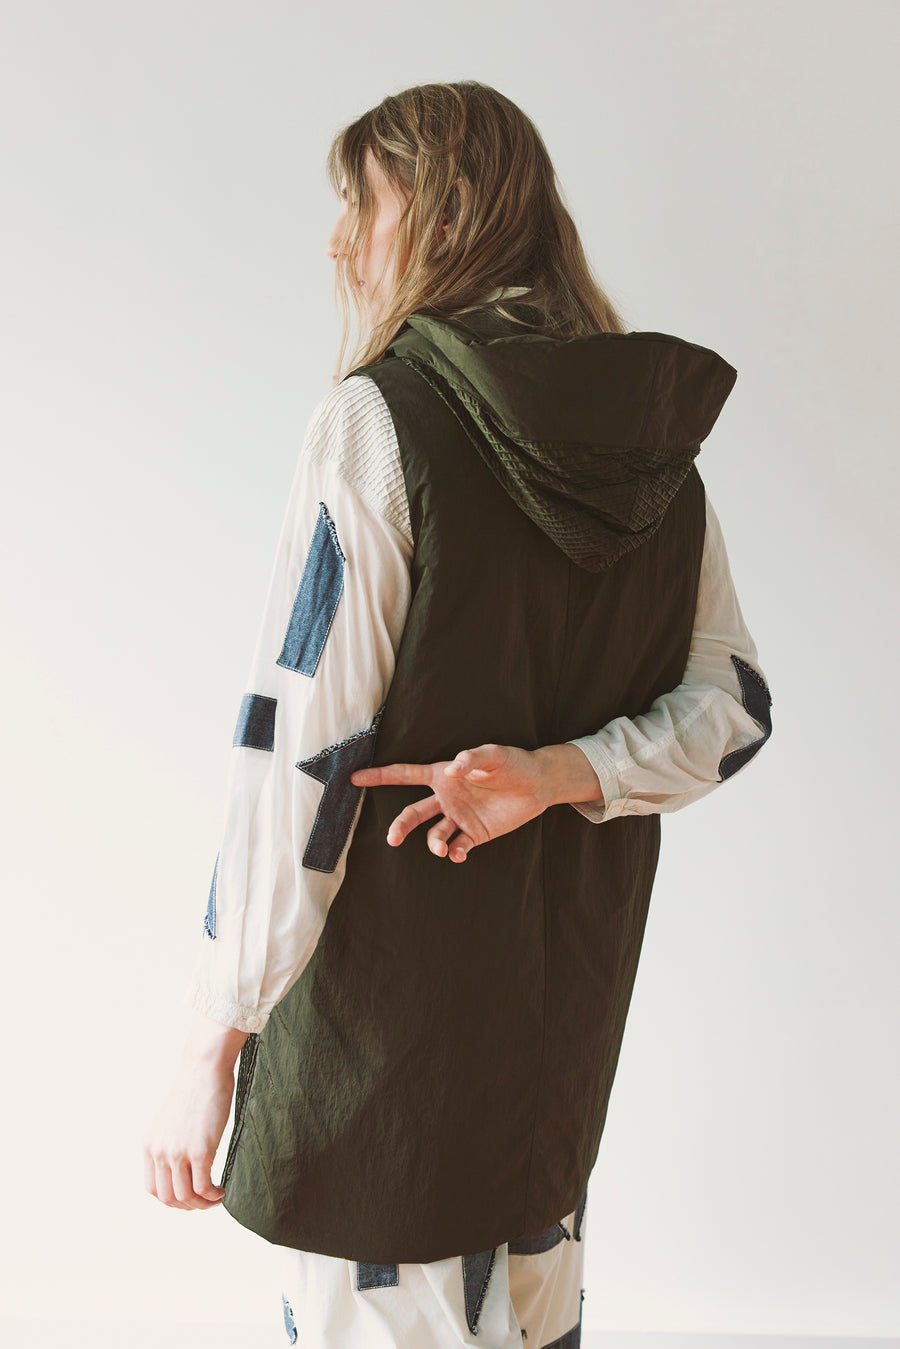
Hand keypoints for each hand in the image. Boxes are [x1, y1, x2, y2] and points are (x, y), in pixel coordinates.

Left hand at [143, 1015, 247, 1210]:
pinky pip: (203, 1188)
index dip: (171, 1200)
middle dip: (187, 1206)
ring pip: (186, 1197)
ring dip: (202, 1204)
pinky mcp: (199, 1151)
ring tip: (216, 1197)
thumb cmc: (195, 1088)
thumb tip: (184, 1162)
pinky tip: (222, 1191)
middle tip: (205, 1201)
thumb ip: (172, 1141)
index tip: (189, 1196)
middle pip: (167, 1198)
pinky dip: (212, 1196)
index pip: (152, 1189)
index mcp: (149, 1145)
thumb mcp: (173, 1120)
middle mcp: (158, 1152)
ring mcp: (178, 1153)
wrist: (204, 1068)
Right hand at [350, 741, 602, 862]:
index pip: (405, 775)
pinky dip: (454, 852)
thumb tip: (452, 769)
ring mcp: (459, 817)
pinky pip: (458, 846)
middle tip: (392, 838)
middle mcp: (446, 798)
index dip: (380, 776)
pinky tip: (457, 852)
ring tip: (441, 848)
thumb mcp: (494, 754)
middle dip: (400, 826)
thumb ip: (472, 758)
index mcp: (443, 775)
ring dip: (433, 843)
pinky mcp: (475, 833)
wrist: (537, 785)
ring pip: (434, 833)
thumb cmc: (512, 763)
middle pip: (413, 813)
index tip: (355, 779)